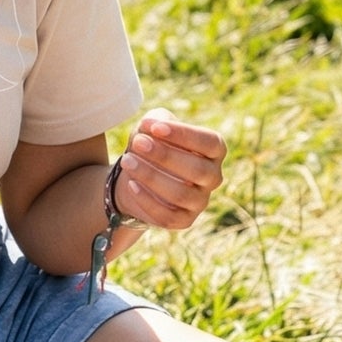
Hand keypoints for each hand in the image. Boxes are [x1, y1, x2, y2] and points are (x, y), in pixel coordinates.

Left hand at [116, 110, 225, 230]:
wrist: (137, 175)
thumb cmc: (151, 144)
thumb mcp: (153, 126)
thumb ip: (156, 120)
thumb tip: (151, 126)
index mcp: (214, 150)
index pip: (210, 142)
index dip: (184, 134)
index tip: (155, 127)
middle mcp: (213, 177)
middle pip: (197, 170)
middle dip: (164, 155)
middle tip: (138, 143)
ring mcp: (200, 201)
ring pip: (181, 194)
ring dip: (151, 176)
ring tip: (127, 161)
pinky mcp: (184, 220)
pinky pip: (168, 216)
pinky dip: (147, 200)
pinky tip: (131, 184)